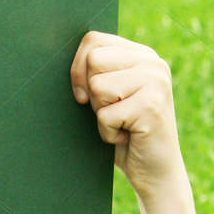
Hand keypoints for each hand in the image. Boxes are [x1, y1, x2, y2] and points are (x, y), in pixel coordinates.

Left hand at [70, 31, 184, 201]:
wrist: (156, 173)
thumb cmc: (126, 135)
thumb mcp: (112, 97)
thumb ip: (99, 73)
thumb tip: (56, 55)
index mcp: (142, 55)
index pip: (93, 40)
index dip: (77, 68)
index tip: (82, 96)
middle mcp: (153, 63)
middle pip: (93, 60)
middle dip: (92, 93)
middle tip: (113, 112)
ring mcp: (155, 83)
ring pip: (98, 87)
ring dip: (101, 115)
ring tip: (122, 125)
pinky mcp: (151, 107)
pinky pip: (104, 116)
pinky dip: (108, 134)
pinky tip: (127, 138)